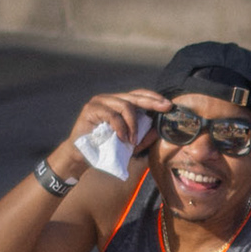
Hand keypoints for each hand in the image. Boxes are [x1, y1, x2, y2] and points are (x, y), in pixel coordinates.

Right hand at [53, 89, 172, 179]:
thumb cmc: (106, 149)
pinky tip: (122, 138)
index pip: (138, 95)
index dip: (153, 97)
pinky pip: (112, 115)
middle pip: (134, 97)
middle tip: (165, 108)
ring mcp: (99, 102)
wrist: (82, 156)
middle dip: (152, 102)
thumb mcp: (129, 144)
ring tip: (133, 141)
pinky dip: (120, 127)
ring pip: (125, 106)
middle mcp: (110, 99)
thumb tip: (157, 131)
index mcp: (119, 104)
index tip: (169, 105)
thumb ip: (143, 137)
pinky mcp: (90, 109)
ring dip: (133, 125)